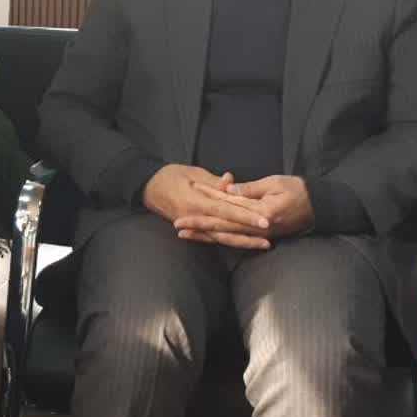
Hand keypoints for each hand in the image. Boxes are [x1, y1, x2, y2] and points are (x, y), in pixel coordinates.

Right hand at [143, 164, 272, 249]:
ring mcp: (193, 225)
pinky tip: (241, 244)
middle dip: (248, 235)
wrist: (147, 187)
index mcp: (197, 202)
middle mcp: (195, 217)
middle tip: (269, 239)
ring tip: (262, 244)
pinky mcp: (191, 229)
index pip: (227, 212)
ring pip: (221, 238)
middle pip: (226, 230)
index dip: (246, 217)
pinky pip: (211, 238)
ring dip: (242, 242)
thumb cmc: (169, 176)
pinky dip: (227, 241)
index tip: (264, 221)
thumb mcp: (192, 172)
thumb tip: (231, 182)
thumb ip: (213, 181)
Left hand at [193, 174, 314, 240]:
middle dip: (199, 226)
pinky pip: (236, 240)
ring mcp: (258, 235)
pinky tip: (206, 239)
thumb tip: (227, 189)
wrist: (318, 207)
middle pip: (222, 227)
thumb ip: (249, 189)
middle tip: (177, 225)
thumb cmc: (297, 190)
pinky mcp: (259, 237)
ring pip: (227, 237)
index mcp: (261, 213)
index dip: (208, 203)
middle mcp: (257, 228)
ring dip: (204, 236)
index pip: (228, 208)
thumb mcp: (274, 183)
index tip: (188, 202)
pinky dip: (220, 239)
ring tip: (184, 234)